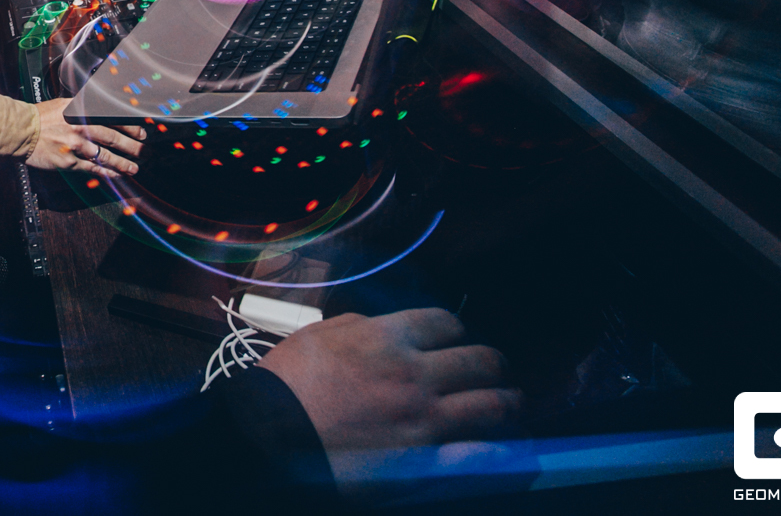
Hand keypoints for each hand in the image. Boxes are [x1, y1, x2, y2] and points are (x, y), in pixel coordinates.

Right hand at [25, 97, 143, 176]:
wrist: (19, 130)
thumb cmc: (39, 117)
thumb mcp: (64, 104)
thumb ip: (83, 107)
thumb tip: (103, 110)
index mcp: (82, 111)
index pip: (113, 117)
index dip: (130, 126)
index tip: (142, 132)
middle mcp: (81, 126)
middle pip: (114, 137)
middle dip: (133, 146)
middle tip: (145, 151)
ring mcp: (75, 145)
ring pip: (106, 155)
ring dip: (123, 163)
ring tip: (135, 168)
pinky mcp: (69, 161)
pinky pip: (92, 168)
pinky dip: (106, 172)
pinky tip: (115, 175)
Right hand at [258, 307, 518, 485]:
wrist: (268, 434)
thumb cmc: (285, 383)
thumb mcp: (317, 336)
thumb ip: (357, 326)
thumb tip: (377, 325)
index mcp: (386, 337)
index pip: (444, 322)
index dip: (455, 331)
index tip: (455, 339)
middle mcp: (414, 372)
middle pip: (478, 360)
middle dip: (492, 364)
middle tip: (495, 370)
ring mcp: (424, 416)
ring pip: (492, 403)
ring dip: (508, 401)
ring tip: (512, 404)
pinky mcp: (425, 458)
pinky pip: (480, 454)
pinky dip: (500, 450)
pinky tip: (510, 449)